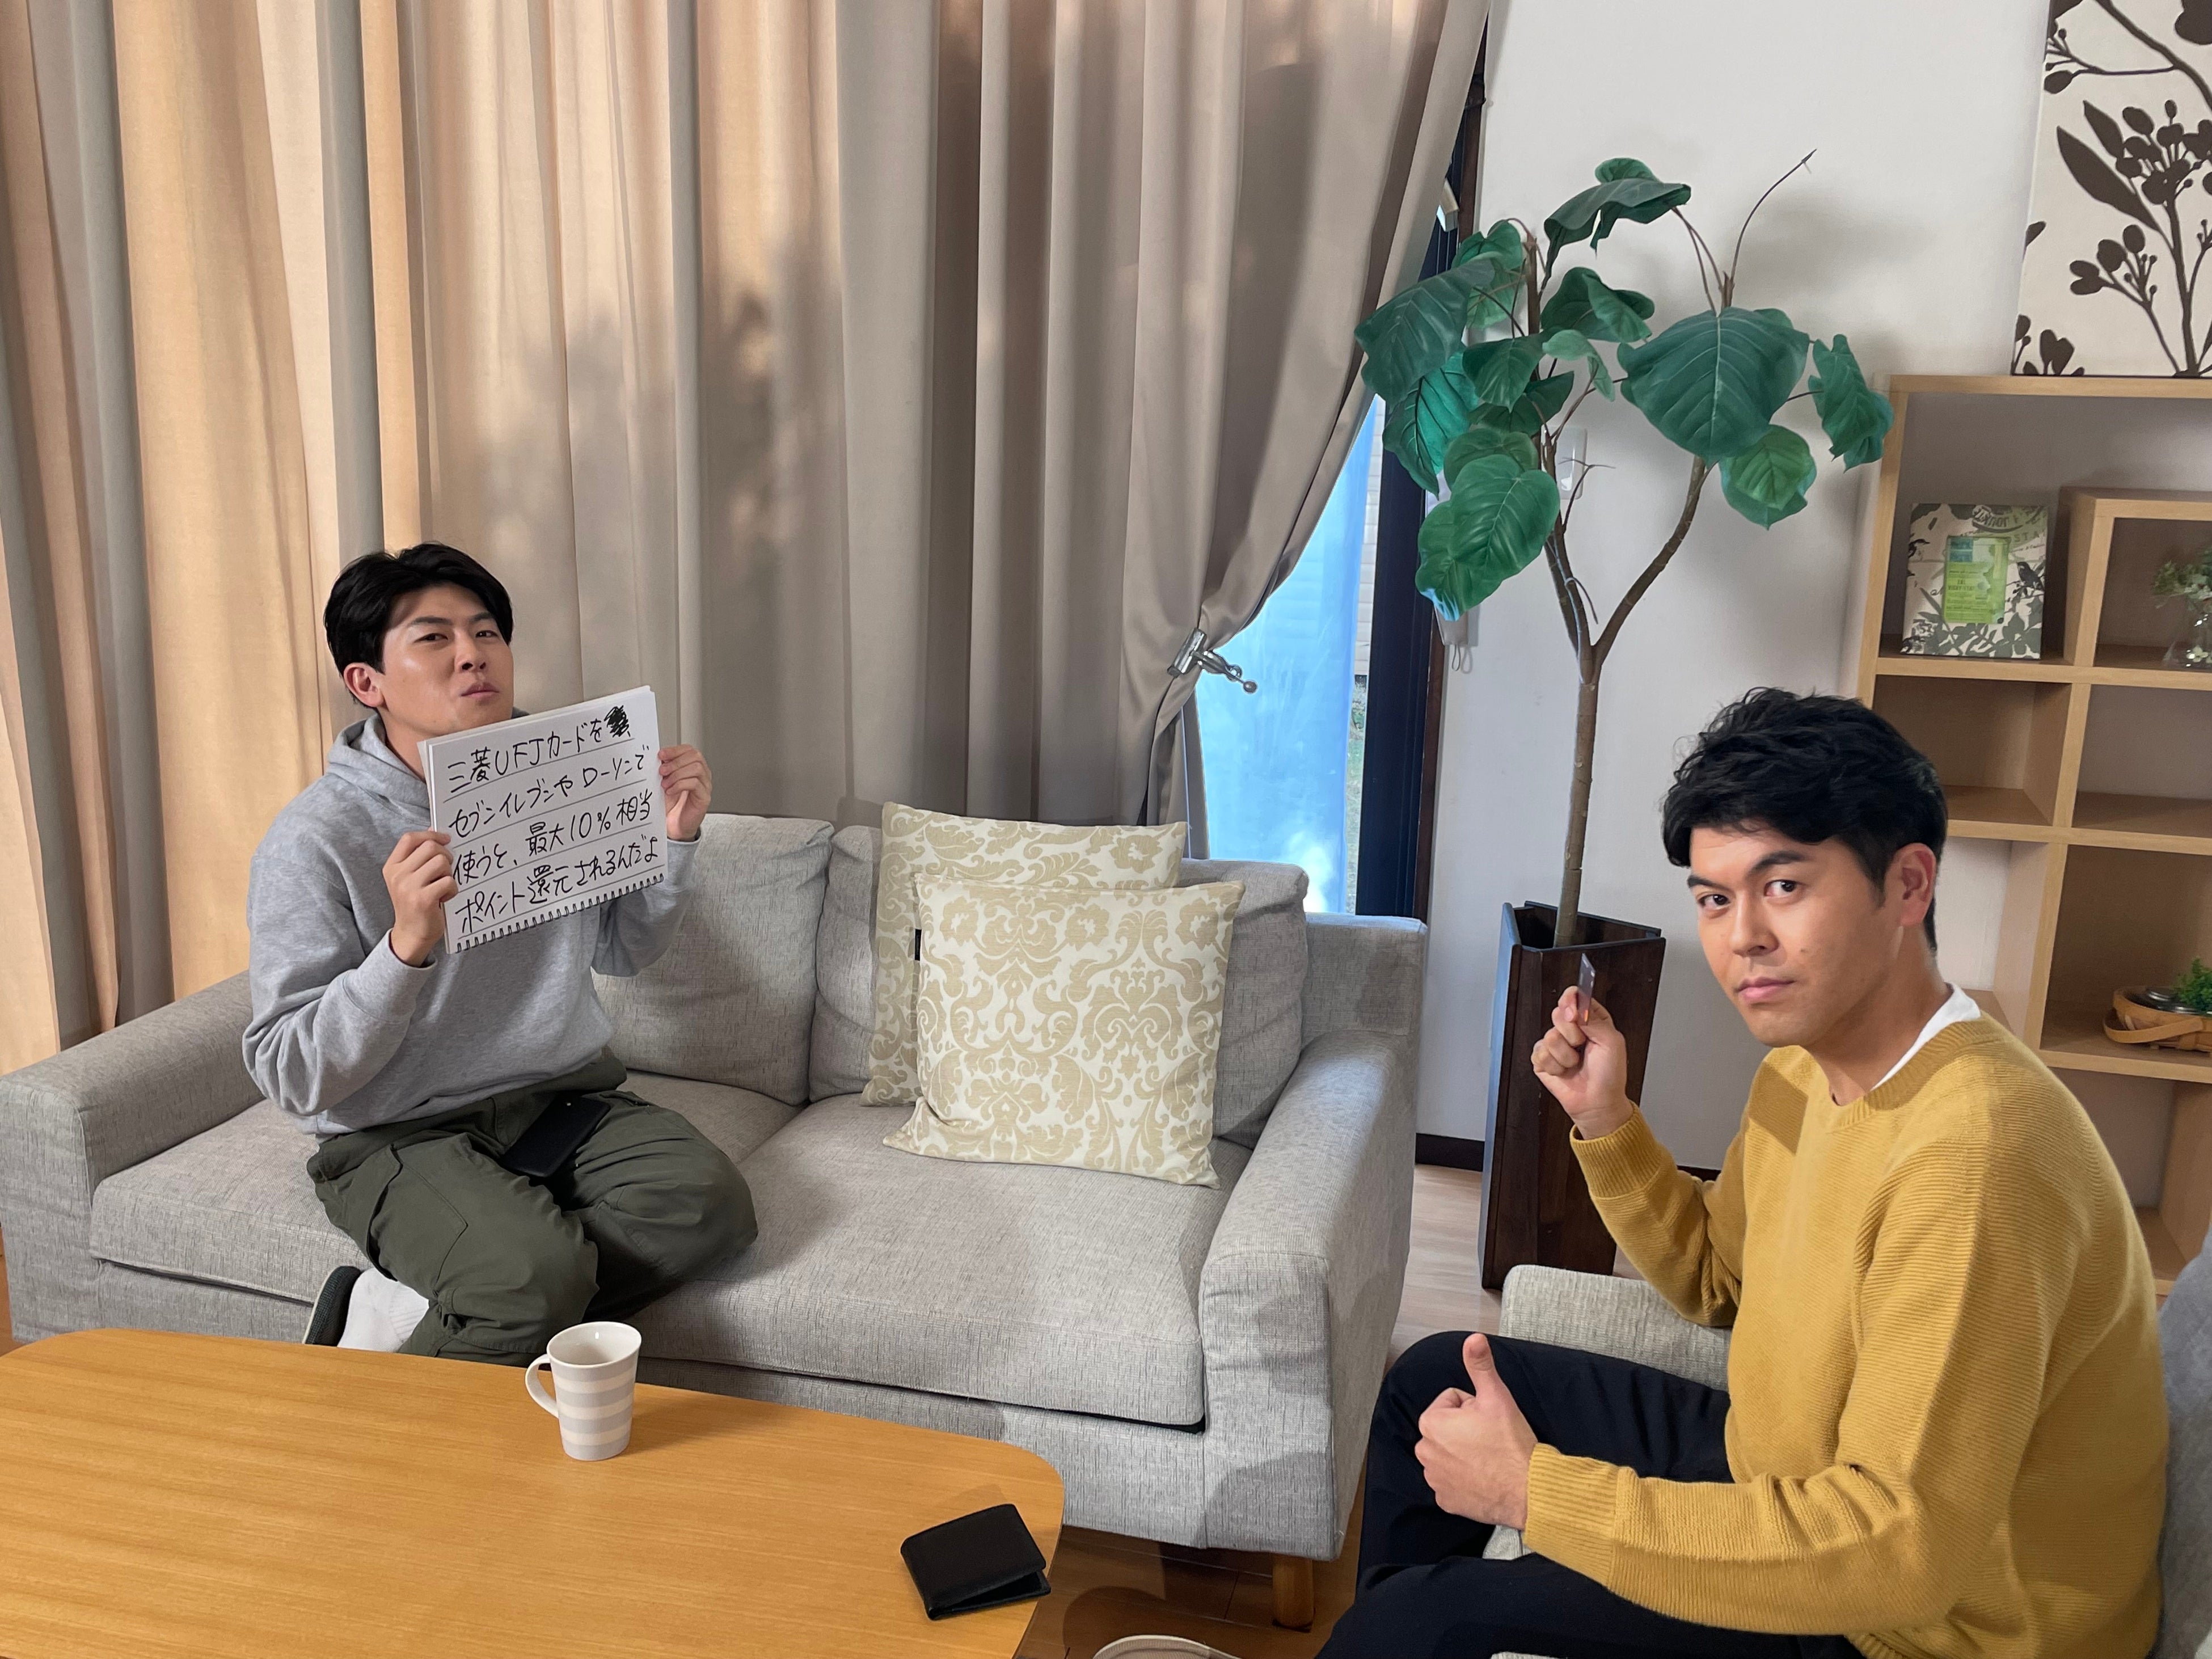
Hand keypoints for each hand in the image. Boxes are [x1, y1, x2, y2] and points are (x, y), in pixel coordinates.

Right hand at [384, 830, 454, 966]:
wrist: (411, 934)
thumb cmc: (415, 903)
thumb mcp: (410, 877)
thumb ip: (419, 855)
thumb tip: (433, 830)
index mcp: (392, 866)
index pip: (409, 838)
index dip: (431, 835)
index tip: (446, 839)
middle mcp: (397, 875)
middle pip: (430, 847)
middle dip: (445, 856)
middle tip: (445, 871)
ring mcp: (409, 887)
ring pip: (441, 862)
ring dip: (449, 874)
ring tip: (442, 886)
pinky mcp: (423, 899)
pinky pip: (449, 881)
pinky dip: (452, 889)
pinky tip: (443, 898)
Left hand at [660, 744, 711, 841]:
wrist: (673, 825)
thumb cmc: (671, 804)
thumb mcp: (664, 781)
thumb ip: (664, 768)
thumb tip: (658, 757)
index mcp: (693, 767)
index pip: (690, 750)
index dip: (675, 750)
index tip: (661, 754)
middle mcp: (702, 774)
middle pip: (695, 756)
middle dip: (676, 761)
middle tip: (661, 770)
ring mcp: (705, 785)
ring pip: (697, 768)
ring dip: (677, 774)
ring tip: (665, 783)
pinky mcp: (704, 797)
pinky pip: (695, 784)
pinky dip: (679, 785)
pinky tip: (670, 791)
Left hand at [1414, 1334, 1538, 1528]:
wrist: (1527, 1491)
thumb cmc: (1510, 1445)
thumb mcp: (1496, 1396)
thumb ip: (1480, 1365)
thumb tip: (1473, 1339)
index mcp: (1432, 1423)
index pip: (1452, 1401)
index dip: (1473, 1407)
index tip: (1488, 1420)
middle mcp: (1425, 1452)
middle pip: (1448, 1427)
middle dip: (1466, 1429)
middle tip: (1490, 1438)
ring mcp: (1435, 1479)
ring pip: (1450, 1453)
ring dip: (1465, 1453)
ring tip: (1489, 1458)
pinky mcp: (1446, 1500)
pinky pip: (1453, 1481)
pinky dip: (1466, 1479)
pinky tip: (1485, 1477)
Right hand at [1531, 986, 1634, 1139]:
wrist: (1597, 1102)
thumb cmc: (1609, 1075)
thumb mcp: (1612, 1042)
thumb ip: (1594, 1020)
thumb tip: (1575, 1006)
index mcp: (1590, 1020)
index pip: (1574, 997)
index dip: (1571, 1001)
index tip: (1575, 1015)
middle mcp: (1572, 1029)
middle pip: (1558, 1013)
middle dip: (1570, 1033)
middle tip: (1581, 1046)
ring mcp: (1556, 1044)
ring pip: (1549, 1036)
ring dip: (1565, 1055)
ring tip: (1575, 1064)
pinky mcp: (1543, 1059)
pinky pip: (1539, 1053)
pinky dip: (1554, 1066)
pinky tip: (1564, 1072)